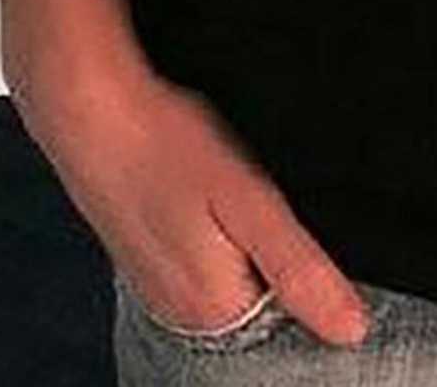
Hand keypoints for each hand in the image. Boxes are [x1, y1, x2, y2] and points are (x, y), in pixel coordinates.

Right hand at [12, 50, 371, 347]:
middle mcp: (182, 314)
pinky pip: (202, 259)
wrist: (86, 106)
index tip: (306, 229)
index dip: (313, 276)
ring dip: (247, 244)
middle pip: (259, 303)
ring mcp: (159, 285)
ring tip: (232, 192)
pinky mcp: (146, 254)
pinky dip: (217, 234)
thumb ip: (298, 268)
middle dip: (278, 259)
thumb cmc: (163, 142)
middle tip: (261, 200)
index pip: (291, 324)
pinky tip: (210, 196)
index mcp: (214, 311)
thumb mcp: (247, 199)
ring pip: (231, 279)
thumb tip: (350, 331)